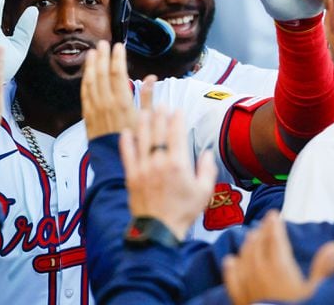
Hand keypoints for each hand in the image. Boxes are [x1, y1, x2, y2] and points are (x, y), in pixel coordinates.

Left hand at [81, 40, 155, 139]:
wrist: (115, 161)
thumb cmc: (135, 142)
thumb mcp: (146, 119)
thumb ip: (147, 97)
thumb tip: (151, 78)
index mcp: (122, 102)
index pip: (117, 73)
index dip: (117, 58)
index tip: (119, 46)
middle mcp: (106, 103)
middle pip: (102, 74)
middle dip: (102, 56)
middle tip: (103, 43)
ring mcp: (95, 109)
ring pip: (91, 82)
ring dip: (91, 66)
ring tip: (92, 53)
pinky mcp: (88, 117)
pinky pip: (84, 94)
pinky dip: (85, 81)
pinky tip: (86, 74)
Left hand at [120, 108, 216, 240]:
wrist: (159, 230)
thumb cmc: (183, 211)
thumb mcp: (204, 191)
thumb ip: (207, 169)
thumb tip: (207, 153)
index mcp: (178, 164)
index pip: (176, 133)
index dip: (177, 118)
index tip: (178, 110)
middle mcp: (159, 162)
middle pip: (158, 131)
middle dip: (160, 114)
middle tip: (161, 104)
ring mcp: (143, 168)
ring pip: (142, 138)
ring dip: (143, 122)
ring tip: (145, 111)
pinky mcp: (131, 176)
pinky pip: (127, 154)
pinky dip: (126, 142)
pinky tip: (126, 132)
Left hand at [223, 211, 333, 304]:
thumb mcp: (316, 292)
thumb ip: (324, 269)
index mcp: (279, 268)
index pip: (275, 240)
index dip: (274, 225)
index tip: (274, 214)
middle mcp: (259, 272)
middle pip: (258, 245)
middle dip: (262, 231)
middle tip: (266, 223)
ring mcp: (246, 285)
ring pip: (244, 257)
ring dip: (248, 244)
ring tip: (252, 236)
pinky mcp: (239, 298)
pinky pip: (231, 278)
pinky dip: (231, 267)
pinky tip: (230, 260)